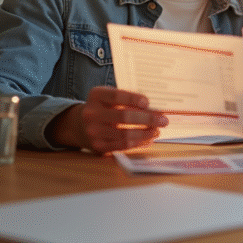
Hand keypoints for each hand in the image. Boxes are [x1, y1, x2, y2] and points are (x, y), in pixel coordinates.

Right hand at [49, 86, 168, 152]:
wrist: (79, 125)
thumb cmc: (102, 108)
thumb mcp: (108, 97)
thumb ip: (126, 99)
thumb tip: (154, 108)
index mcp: (96, 95)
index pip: (117, 95)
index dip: (134, 99)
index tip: (148, 103)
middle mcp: (91, 113)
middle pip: (124, 116)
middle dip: (148, 119)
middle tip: (163, 120)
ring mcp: (93, 132)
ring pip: (125, 134)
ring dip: (146, 133)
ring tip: (157, 131)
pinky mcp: (98, 147)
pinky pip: (122, 146)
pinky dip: (138, 143)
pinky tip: (148, 139)